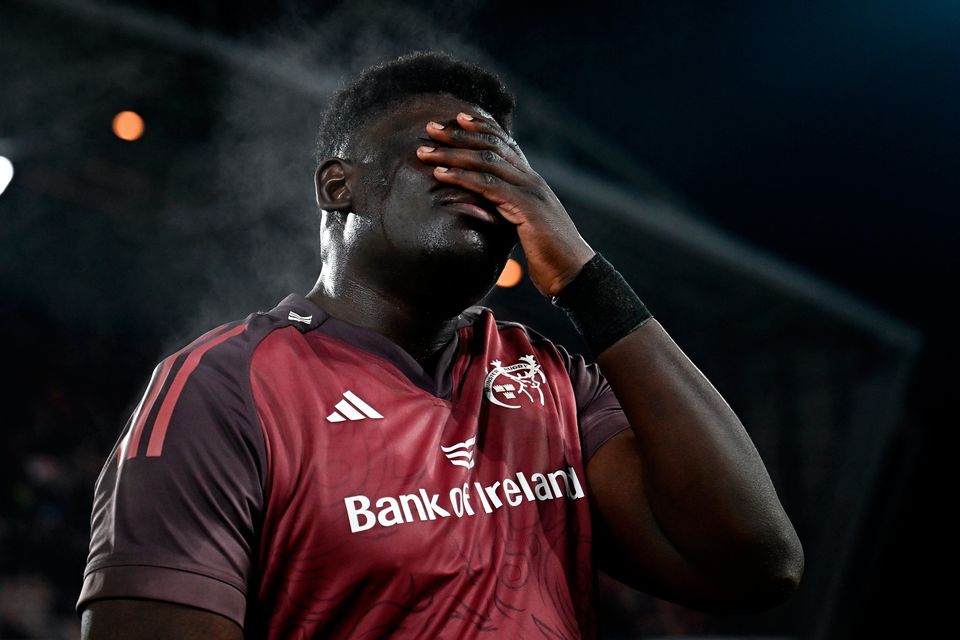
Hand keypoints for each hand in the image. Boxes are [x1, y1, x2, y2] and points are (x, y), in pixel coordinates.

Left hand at [416, 110, 595, 297]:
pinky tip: (440, 174)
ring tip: (425, 150)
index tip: (456, 118)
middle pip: (493, 145)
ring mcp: (531, 191)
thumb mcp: (525, 228)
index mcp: (532, 182)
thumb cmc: (549, 257)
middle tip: (430, 126)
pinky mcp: (526, 208)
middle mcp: (532, 180)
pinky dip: (462, 177)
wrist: (574, 274)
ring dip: (452, 153)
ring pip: (487, 161)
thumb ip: (507, 213)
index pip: (506, 144)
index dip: (481, 128)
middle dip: (459, 134)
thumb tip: (486, 211)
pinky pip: (489, 186)